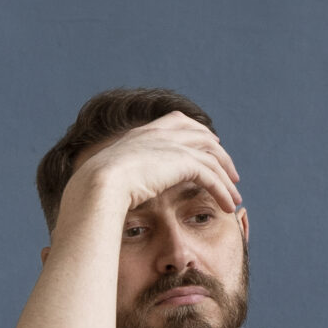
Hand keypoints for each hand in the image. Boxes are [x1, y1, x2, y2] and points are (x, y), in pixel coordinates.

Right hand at [59, 110, 241, 227]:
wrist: (97, 185)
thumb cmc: (93, 189)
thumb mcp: (105, 177)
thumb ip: (115, 177)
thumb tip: (108, 190)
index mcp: (141, 133)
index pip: (177, 121)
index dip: (196, 132)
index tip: (207, 146)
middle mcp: (159, 134)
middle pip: (202, 135)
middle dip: (219, 153)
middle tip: (229, 172)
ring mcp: (172, 145)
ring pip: (212, 157)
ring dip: (226, 177)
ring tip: (233, 196)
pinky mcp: (182, 161)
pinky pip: (212, 176)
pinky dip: (223, 190)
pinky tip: (228, 206)